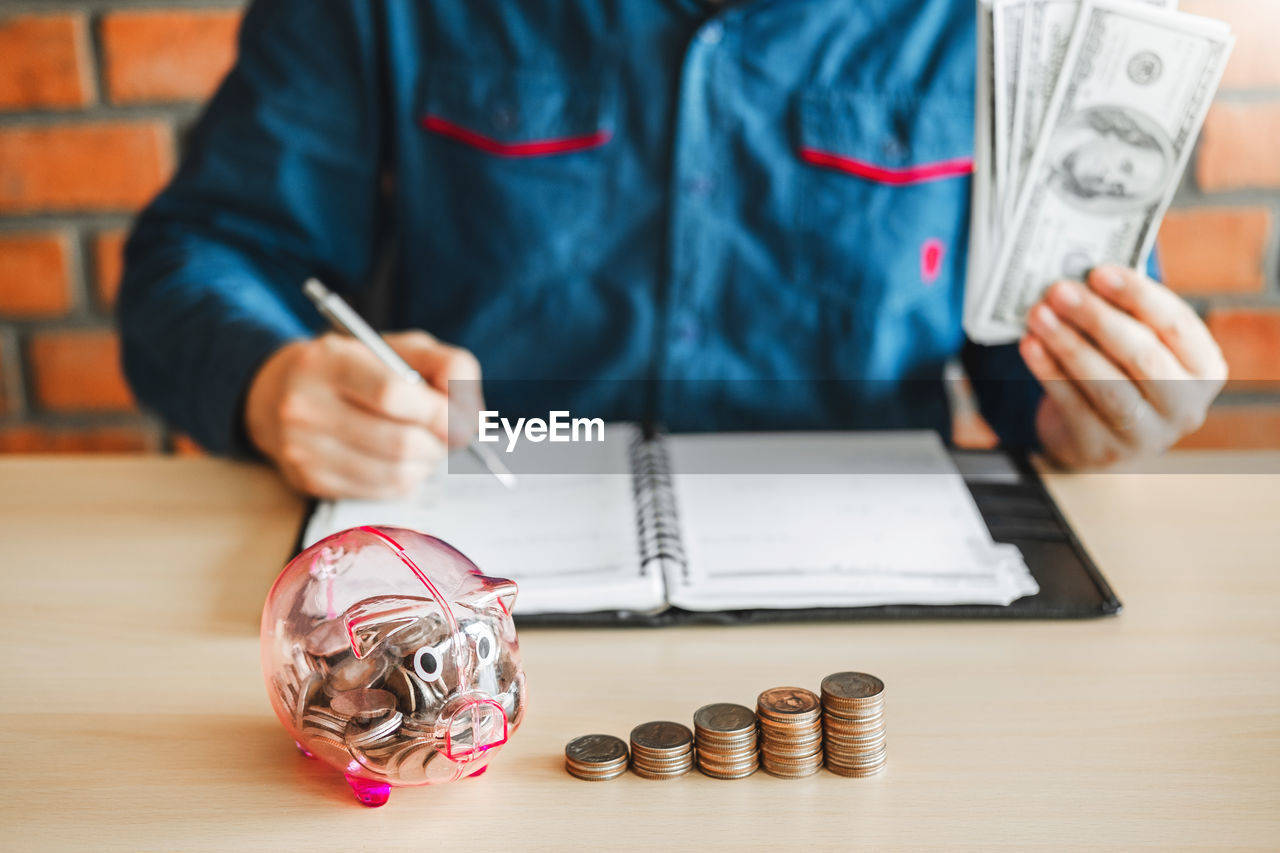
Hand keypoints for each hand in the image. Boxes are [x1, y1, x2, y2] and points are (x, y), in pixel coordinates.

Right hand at [245, 331, 483, 497]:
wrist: (278, 394)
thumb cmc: (355, 367)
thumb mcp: (398, 348)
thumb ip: (446, 367)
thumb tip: (472, 418)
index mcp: (328, 361)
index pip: (392, 394)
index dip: (439, 412)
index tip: (460, 420)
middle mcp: (305, 406)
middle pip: (399, 442)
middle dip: (439, 443)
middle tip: (447, 434)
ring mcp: (302, 449)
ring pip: (395, 473)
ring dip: (427, 463)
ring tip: (425, 445)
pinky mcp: (309, 481)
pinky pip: (381, 492)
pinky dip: (406, 478)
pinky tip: (402, 460)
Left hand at [1018, 265, 1226, 468]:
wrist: (1100, 441)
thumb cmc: (1121, 374)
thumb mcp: (1136, 346)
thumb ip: (1124, 315)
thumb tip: (1083, 277)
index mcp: (1204, 367)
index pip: (1178, 325)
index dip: (1138, 295)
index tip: (1100, 272)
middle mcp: (1185, 405)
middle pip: (1143, 356)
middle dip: (1098, 319)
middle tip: (1059, 290)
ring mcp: (1146, 434)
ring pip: (1106, 384)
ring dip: (1068, 345)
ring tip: (1038, 314)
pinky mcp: (1102, 449)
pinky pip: (1073, 404)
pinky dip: (1048, 371)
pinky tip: (1030, 345)